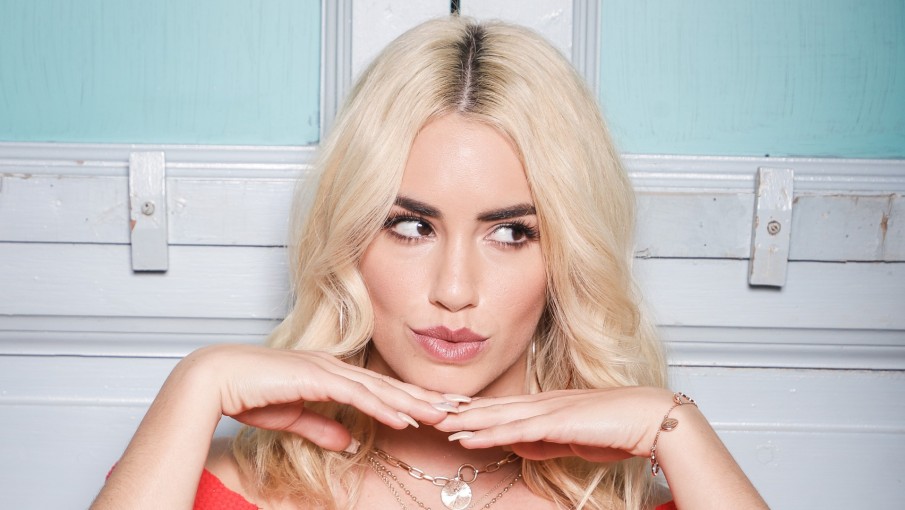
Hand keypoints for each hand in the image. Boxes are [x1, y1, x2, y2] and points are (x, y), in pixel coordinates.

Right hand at [181, 344, 448, 450]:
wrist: (216, 379)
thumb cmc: (247, 393)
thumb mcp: (293, 418)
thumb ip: (321, 426)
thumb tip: (346, 440)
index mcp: (331, 374)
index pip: (380, 389)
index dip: (411, 399)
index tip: (437, 410)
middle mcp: (335, 368)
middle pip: (390, 386)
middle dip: (426, 398)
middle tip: (460, 408)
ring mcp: (327, 370)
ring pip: (381, 390)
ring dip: (415, 403)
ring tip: (444, 415)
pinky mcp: (316, 378)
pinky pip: (358, 396)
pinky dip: (384, 407)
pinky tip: (406, 418)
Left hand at [434, 386, 676, 462]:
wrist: (649, 418)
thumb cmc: (617, 428)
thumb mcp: (570, 440)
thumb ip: (544, 442)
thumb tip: (519, 447)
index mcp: (545, 405)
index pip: (499, 407)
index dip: (469, 408)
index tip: (443, 410)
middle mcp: (541, 402)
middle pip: (490, 407)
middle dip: (457, 410)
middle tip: (426, 410)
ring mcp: (548, 410)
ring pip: (497, 416)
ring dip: (464, 420)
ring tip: (436, 423)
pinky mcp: (556, 422)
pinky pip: (516, 430)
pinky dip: (489, 433)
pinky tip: (468, 437)